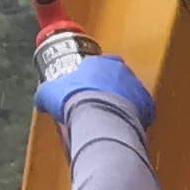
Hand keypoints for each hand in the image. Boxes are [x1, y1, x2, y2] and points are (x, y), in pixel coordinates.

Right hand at [34, 52, 154, 129]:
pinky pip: (143, 111)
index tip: (85, 86)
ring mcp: (137, 86)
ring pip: (131, 92)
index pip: (97, 63)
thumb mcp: (50, 94)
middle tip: (99, 102)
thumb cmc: (74, 101)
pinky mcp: (148, 105)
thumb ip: (46, 93)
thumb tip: (41, 99)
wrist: (99, 119)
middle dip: (109, 87)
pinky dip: (135, 118)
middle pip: (117, 76)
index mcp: (99, 62)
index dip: (91, 76)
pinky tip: (124, 126)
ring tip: (111, 117)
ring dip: (123, 102)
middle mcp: (121, 70)